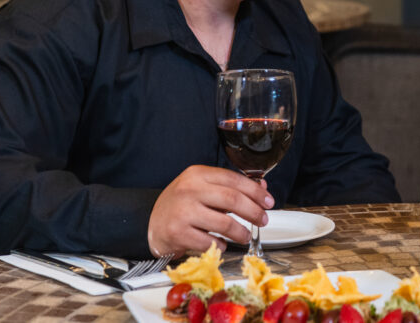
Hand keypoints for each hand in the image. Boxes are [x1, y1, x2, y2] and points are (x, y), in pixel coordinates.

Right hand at [147, 165, 274, 256]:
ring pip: (224, 223)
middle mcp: (189, 190)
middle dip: (254, 211)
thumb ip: (230, 187)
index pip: (234, 179)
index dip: (255, 191)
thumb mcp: (203, 188)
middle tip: (263, 220)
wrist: (150, 223)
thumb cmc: (181, 204)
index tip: (268, 201)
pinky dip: (221, 246)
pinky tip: (222, 244)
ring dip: (241, 232)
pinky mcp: (178, 233)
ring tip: (245, 235)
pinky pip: (210, 242)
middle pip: (232, 199)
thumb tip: (262, 189)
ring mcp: (183, 212)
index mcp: (197, 174)